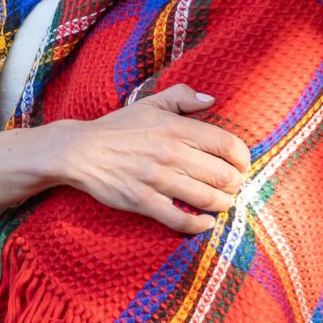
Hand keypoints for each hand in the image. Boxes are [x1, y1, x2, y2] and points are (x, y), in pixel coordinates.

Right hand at [49, 84, 249, 235]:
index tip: (240, 165)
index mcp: (175, 127)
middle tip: (231, 186)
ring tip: (221, 203)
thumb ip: (182, 97)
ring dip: (222, 204)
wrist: (80, 151)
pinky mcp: (143, 201)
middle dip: (234, 184)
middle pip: (222, 174)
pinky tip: (205, 223)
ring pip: (207, 198)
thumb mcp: (149, 103)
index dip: (242, 158)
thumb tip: (211, 100)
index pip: (227, 144)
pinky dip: (199, 225)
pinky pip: (180, 219)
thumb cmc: (117, 128)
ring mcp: (157, 179)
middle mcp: (170, 152)